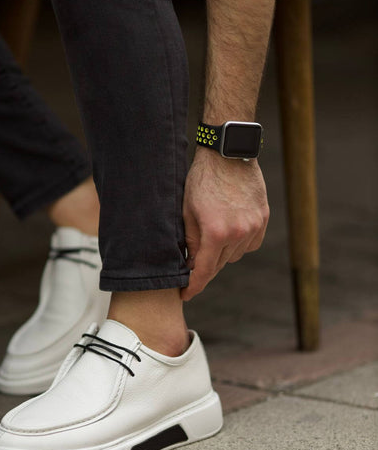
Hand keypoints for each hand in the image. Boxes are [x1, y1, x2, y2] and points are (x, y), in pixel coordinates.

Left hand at [181, 148, 268, 300]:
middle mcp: (238, 233)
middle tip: (192, 266)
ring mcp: (254, 227)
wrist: (228, 154)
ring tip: (212, 234)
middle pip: (219, 264)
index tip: (185, 295)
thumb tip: (190, 265)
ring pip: (235, 255)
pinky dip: (239, 243)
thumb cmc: (201, 180)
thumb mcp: (186, 211)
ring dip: (222, 252)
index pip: (203, 270)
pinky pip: (250, 244)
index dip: (193, 286)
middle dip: (205, 267)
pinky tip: (230, 229)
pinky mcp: (263, 219)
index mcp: (215, 232)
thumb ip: (189, 242)